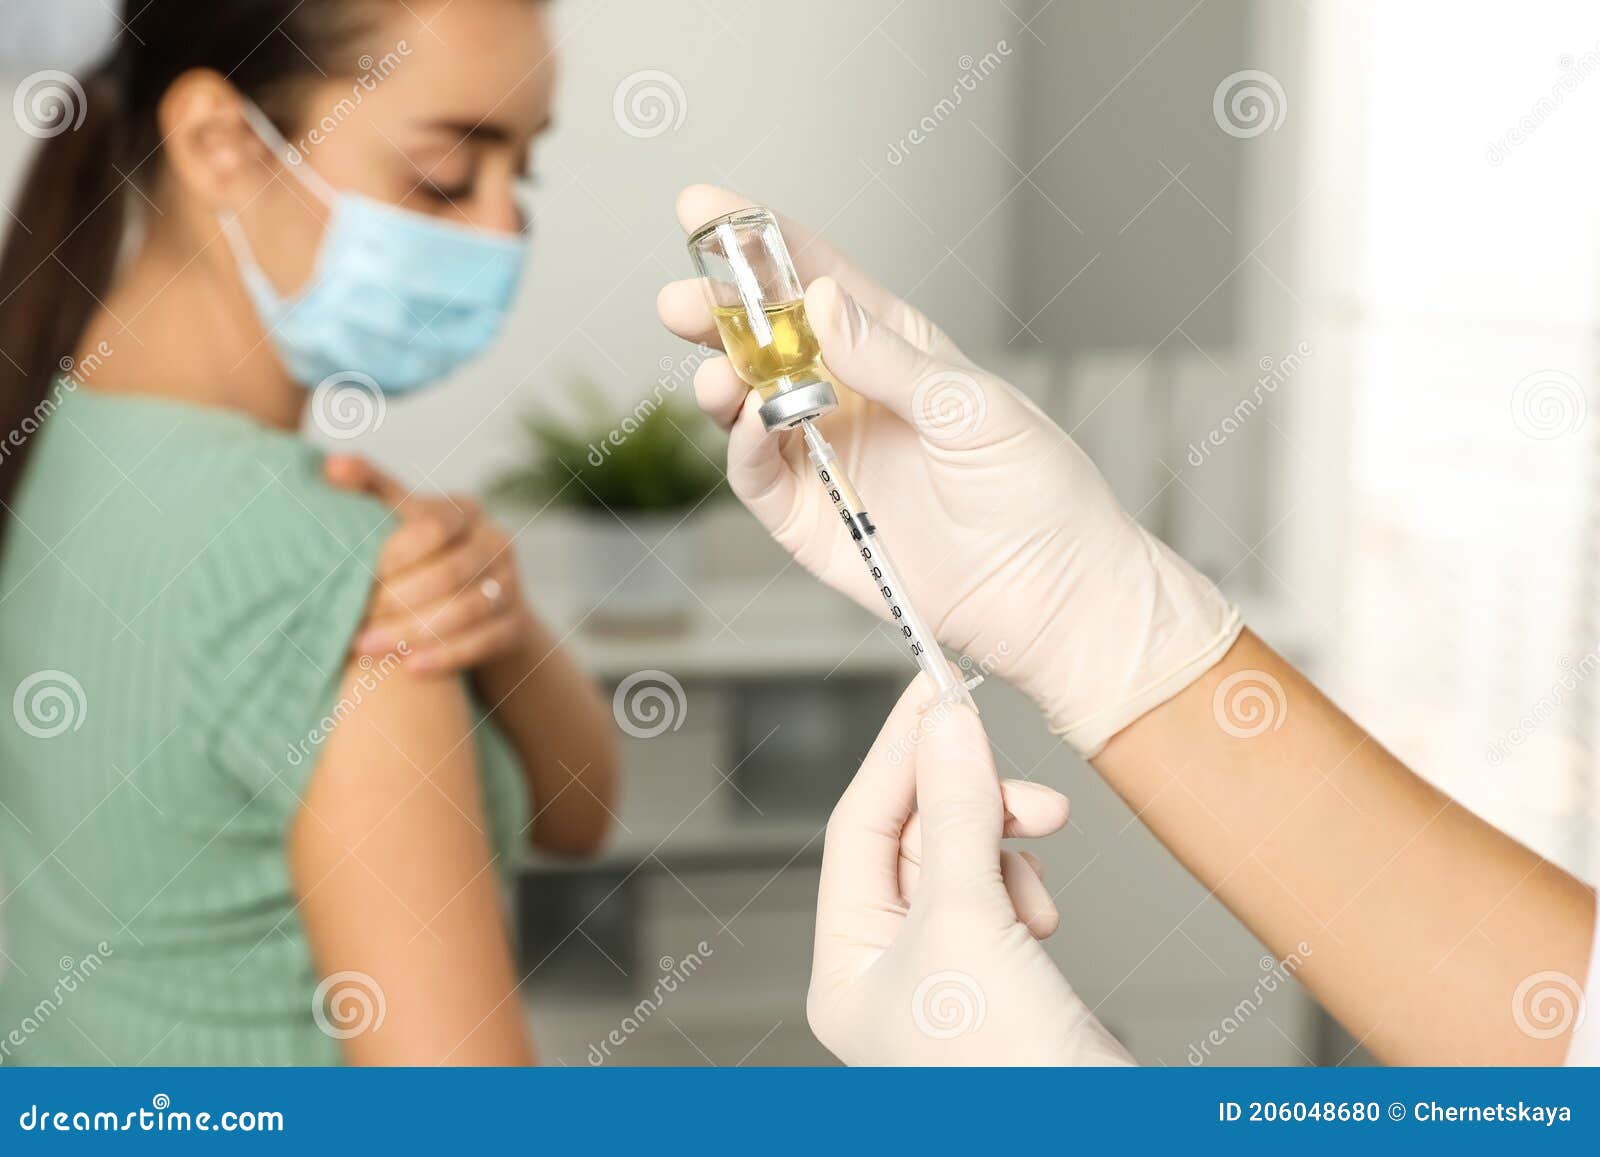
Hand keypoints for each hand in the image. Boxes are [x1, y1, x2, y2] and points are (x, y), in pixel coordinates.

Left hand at [325, 455, 531, 675]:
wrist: (471, 601)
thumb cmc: (419, 555)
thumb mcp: (396, 519)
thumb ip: (367, 490)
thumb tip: (332, 466)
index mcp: (464, 509)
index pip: (432, 524)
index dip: (391, 554)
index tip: (349, 575)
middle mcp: (496, 541)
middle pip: (450, 571)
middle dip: (396, 601)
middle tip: (351, 622)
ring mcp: (512, 583)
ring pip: (467, 609)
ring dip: (413, 632)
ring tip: (367, 649)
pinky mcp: (516, 623)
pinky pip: (486, 641)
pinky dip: (446, 656)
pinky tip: (409, 669)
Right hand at [659, 186, 1240, 754]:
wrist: (1050, 599)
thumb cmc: (1036, 492)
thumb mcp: (971, 409)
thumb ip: (888, 358)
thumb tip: (818, 302)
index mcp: (896, 350)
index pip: (817, 280)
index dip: (760, 242)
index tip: (706, 211)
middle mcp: (851, 397)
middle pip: (766, 340)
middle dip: (718, 313)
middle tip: (680, 300)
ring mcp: (825, 458)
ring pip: (747, 404)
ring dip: (721, 381)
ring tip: (719, 375)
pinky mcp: (809, 520)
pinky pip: (756, 474)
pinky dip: (743, 446)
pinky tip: (752, 426)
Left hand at [808, 677, 1133, 1065]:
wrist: (1100, 1145)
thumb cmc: (1012, 1073)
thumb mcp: (970, 923)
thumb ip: (955, 813)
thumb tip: (946, 723)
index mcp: (845, 965)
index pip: (857, 827)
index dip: (899, 753)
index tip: (938, 689)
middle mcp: (884, 970)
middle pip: (911, 839)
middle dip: (968, 802)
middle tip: (1023, 785)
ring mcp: (944, 978)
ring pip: (962, 862)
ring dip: (1002, 843)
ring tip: (1039, 862)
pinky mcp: (1001, 980)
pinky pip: (999, 897)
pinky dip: (1024, 884)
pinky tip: (1044, 912)